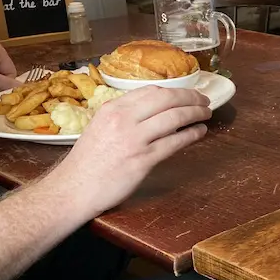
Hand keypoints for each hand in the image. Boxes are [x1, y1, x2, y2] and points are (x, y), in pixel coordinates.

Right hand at [45, 86, 210, 217]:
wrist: (73, 189)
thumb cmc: (87, 161)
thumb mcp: (101, 127)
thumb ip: (125, 117)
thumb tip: (154, 112)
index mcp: (112, 108)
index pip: (151, 91)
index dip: (174, 90)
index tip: (187, 93)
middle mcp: (124, 119)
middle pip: (167, 99)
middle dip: (191, 97)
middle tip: (204, 100)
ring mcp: (134, 139)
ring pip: (175, 118)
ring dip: (195, 113)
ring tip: (206, 114)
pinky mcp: (143, 160)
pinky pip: (175, 142)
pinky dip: (192, 134)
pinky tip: (200, 132)